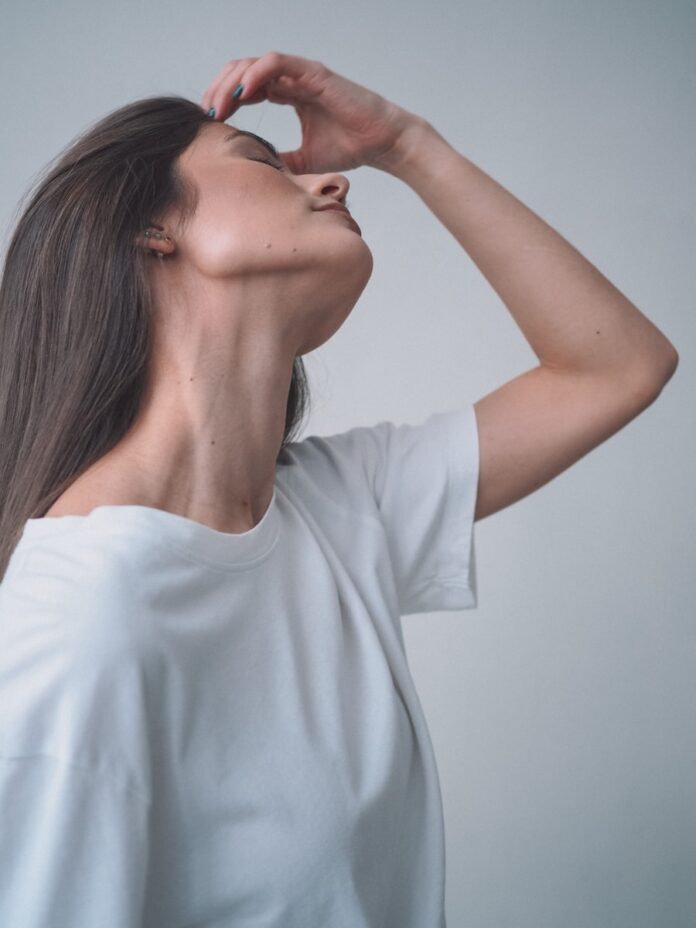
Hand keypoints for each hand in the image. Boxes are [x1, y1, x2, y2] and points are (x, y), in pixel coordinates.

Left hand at [199, 51, 424, 174]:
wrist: (380, 143)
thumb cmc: (350, 147)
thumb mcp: (304, 159)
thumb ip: (281, 159)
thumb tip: (258, 174)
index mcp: (289, 93)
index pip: (247, 86)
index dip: (225, 99)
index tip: (211, 120)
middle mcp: (292, 79)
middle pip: (244, 72)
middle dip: (221, 89)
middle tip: (208, 113)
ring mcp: (301, 73)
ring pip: (254, 64)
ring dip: (232, 83)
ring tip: (218, 106)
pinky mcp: (312, 73)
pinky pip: (276, 63)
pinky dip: (255, 75)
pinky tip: (242, 94)